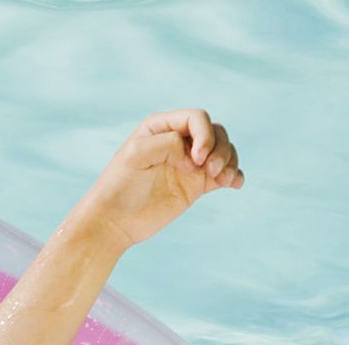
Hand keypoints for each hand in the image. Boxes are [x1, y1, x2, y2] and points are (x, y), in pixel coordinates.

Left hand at [72, 109, 242, 252]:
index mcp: (162, 126)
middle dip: (220, 148)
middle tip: (209, 171)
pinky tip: (234, 184)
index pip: (197, 118)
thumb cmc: (119, 186)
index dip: (204, 135)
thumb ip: (167, 143)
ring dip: (229, 161)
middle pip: (215, 132)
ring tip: (222, 179)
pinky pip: (223, 174)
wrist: (114, 222)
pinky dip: (234, 176)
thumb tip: (192, 155)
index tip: (196, 160)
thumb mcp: (136, 155)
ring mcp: (190, 163)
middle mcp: (179, 140)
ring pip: (223, 151)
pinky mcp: (196, 185)